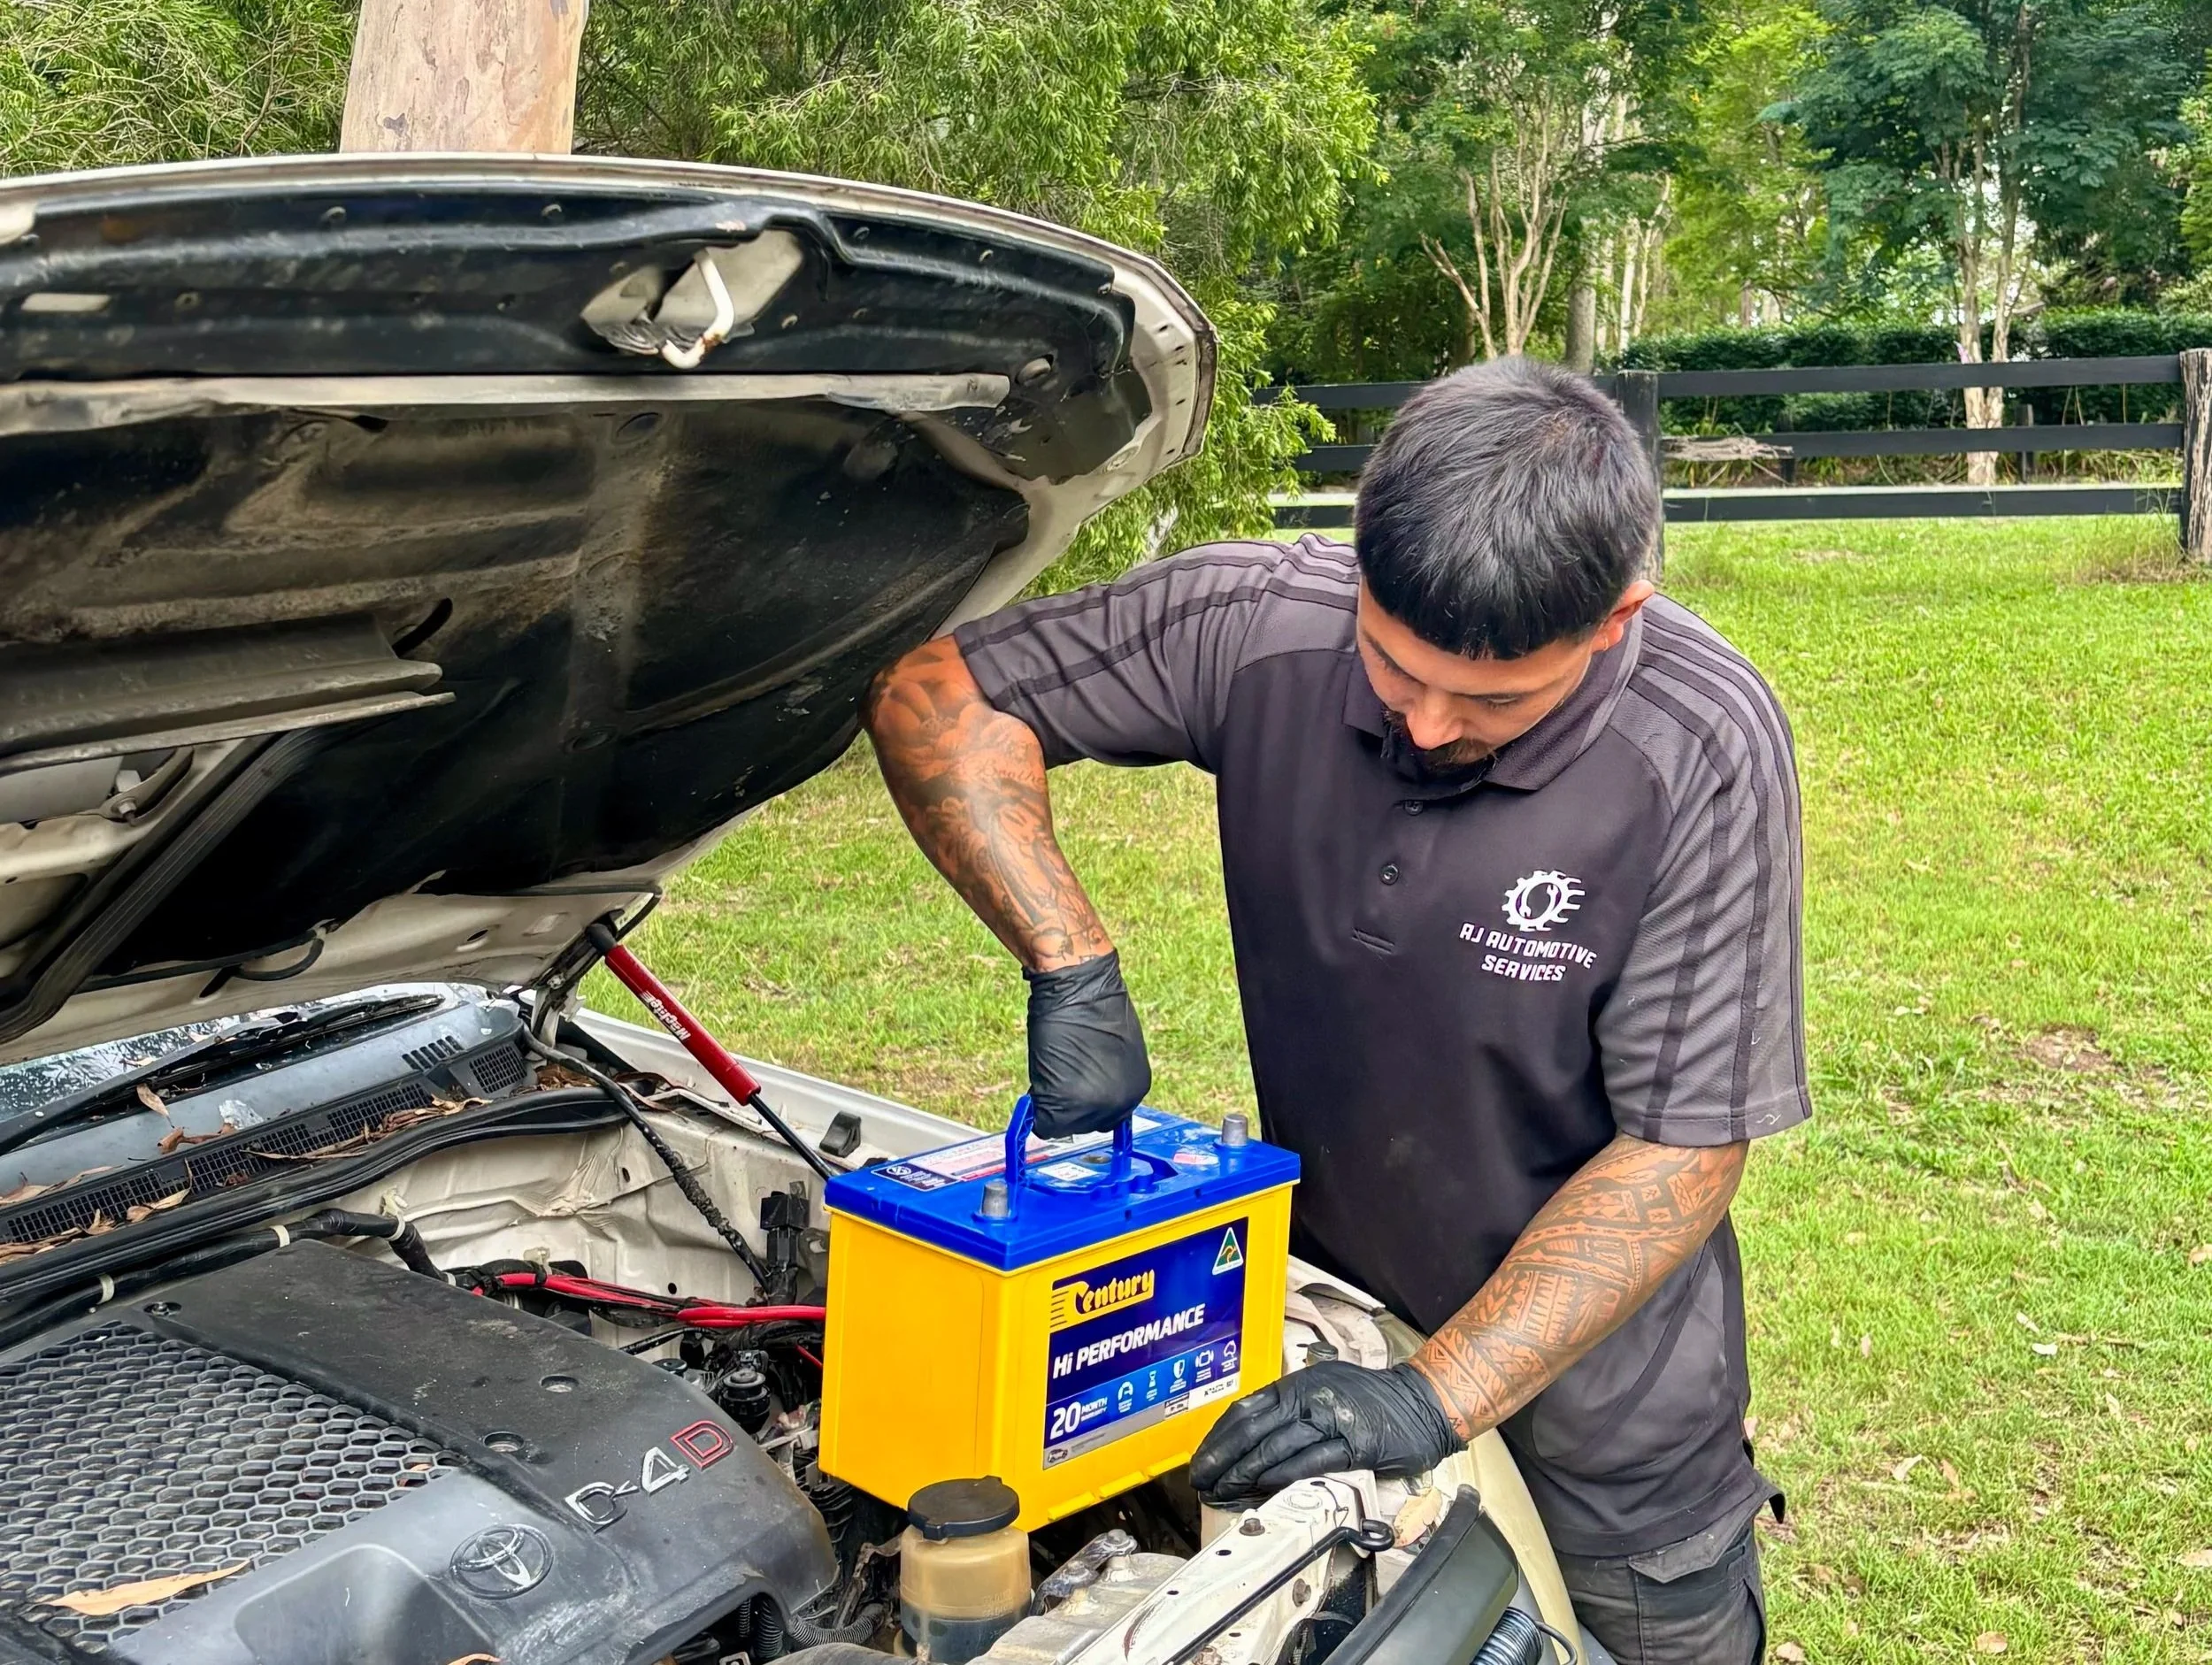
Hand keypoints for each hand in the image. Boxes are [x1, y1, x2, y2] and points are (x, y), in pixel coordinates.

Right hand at [1024, 950, 1150, 1136]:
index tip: (1075, 1082)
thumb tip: (1090, 1088)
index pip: (1109, 1113)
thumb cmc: (1092, 1006)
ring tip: (1053, 1068)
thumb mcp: (1114, 1048)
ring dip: (1054, 1102)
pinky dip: (1038, 1106)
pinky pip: (1047, 1124)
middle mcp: (1121, 1103)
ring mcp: (1095, 1107)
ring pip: (1066, 1125)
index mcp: (1137, 1088)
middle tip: (1059, 1075)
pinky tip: (1040, 1079)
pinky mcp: (1067, 1106)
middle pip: (1089, 1123)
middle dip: (1072, 1104)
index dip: (1088, 1098)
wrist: (1077, 987)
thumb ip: (1108, 1074)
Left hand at [1189, 1362, 1460, 1503]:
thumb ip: (1289, 1411)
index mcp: (1297, 1385)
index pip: (1245, 1410)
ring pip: (1276, 1446)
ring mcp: (1331, 1418)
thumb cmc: (1370, 1401)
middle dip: (1222, 1458)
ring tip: (1224, 1491)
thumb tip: (1249, 1442)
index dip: (1218, 1438)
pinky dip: (1284, 1475)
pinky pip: (1312, 1460)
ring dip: (1244, 1472)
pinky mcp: (1354, 1443)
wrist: (1420, 1402)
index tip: (1201, 1460)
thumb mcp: (1322, 1390)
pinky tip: (1263, 1488)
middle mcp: (1309, 1397)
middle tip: (1202, 1480)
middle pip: (1253, 1429)